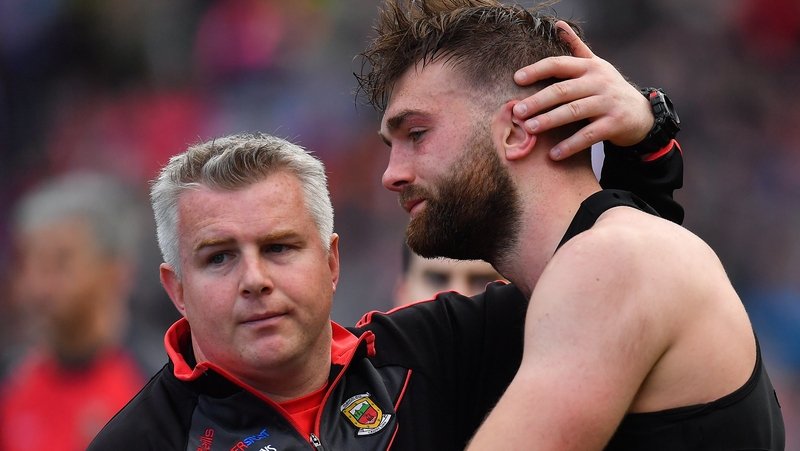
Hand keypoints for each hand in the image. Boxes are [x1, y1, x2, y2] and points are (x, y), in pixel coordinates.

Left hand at [512, 20, 654, 159]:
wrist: (642, 114)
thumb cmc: (609, 89)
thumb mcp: (596, 66)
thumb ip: (576, 48)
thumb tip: (558, 24)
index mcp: (590, 67)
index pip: (560, 64)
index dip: (537, 70)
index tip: (516, 79)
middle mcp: (599, 82)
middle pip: (563, 90)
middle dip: (538, 100)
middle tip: (517, 111)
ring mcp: (608, 103)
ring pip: (573, 112)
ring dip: (549, 121)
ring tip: (529, 129)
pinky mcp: (614, 124)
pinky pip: (588, 136)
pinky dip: (570, 145)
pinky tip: (553, 154)